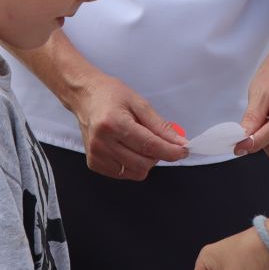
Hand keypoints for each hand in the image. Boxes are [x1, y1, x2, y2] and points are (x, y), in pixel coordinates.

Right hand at [69, 73, 187, 178]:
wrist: (84, 96)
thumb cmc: (111, 95)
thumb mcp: (139, 103)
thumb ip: (160, 126)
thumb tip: (179, 143)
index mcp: (113, 123)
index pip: (149, 146)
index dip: (170, 151)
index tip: (183, 151)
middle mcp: (102, 142)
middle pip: (143, 164)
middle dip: (158, 155)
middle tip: (158, 141)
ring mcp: (96, 155)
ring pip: (135, 172)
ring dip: (145, 161)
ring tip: (139, 143)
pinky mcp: (94, 164)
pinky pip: (123, 174)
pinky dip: (132, 165)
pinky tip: (128, 149)